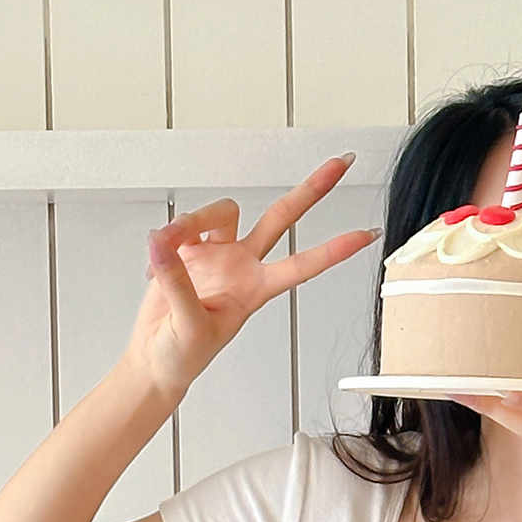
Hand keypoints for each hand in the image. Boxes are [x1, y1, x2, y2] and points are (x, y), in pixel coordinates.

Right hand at [127, 154, 379, 401]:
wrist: (156, 358)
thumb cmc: (182, 355)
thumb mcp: (190, 326)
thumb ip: (179, 283)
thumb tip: (165, 245)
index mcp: (255, 290)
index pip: (302, 265)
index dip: (334, 250)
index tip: (366, 235)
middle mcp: (243, 266)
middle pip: (282, 218)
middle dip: (312, 190)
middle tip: (341, 163)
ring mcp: (218, 255)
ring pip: (222, 212)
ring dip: (192, 221)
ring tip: (166, 245)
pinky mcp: (189, 249)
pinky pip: (181, 226)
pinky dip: (164, 240)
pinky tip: (155, 263)